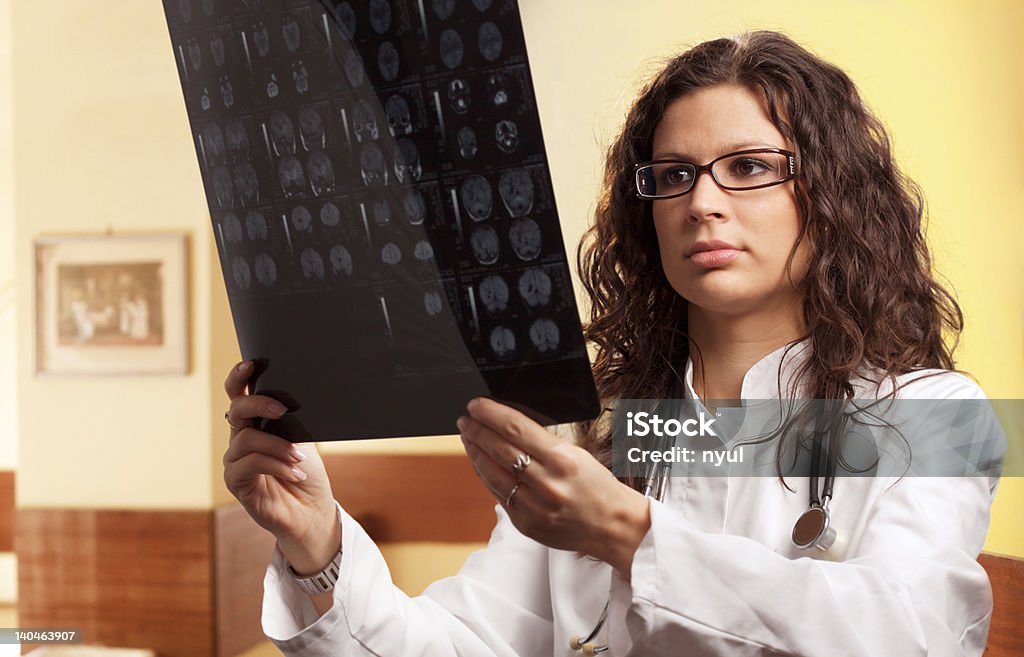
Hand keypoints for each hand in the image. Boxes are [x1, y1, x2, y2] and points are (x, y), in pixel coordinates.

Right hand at [222, 361, 338, 573]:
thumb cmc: (307, 472)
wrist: (311, 511)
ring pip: (247, 438)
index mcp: (256, 422)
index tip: (251, 364)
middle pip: (237, 409)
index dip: (240, 377)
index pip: (239, 394)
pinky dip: (277, 465)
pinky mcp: (236, 482)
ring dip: (278, 446)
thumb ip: (290, 421)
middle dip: (258, 403)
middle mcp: (241, 437)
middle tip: (283, 409)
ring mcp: (235, 460)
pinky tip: (295, 473)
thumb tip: (291, 396)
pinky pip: (251, 464)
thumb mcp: (303, 439)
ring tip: (299, 458)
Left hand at [458, 398, 650, 576]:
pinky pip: (498, 494)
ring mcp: (534, 506)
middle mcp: (546, 483)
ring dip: (475, 452)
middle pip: (499, 449)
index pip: (516, 428)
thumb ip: (542, 443)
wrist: (612, 526)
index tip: (477, 405)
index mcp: (562, 460)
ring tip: (468, 438)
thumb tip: (508, 426)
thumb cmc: (597, 486)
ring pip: (492, 473)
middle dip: (477, 430)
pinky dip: (485, 475)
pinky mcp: (526, 523)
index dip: (491, 414)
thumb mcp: (577, 454)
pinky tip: (480, 463)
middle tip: (466, 419)